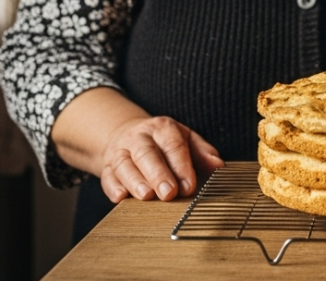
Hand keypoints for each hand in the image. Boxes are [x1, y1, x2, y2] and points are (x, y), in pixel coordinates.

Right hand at [99, 115, 224, 202]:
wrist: (128, 135)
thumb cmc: (164, 143)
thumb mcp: (185, 140)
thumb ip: (202, 153)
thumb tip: (218, 166)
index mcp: (163, 128)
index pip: (173, 145)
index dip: (181, 166)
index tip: (188, 186)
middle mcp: (139, 137)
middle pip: (146, 153)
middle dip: (158, 174)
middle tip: (168, 193)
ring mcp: (120, 151)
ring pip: (124, 164)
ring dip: (135, 181)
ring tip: (146, 196)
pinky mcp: (107, 166)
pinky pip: (107, 176)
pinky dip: (112, 187)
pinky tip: (120, 197)